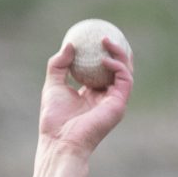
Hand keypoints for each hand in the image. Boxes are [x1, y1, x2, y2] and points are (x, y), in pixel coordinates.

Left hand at [36, 33, 132, 155]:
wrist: (60, 141)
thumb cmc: (54, 120)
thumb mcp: (52, 86)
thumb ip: (58, 65)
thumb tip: (70, 44)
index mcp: (92, 94)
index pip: (102, 71)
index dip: (102, 53)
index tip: (95, 37)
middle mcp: (105, 97)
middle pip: (117, 69)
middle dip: (116, 50)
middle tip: (105, 35)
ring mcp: (114, 101)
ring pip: (125, 71)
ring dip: (119, 53)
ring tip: (106, 40)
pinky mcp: (119, 105)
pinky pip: (124, 80)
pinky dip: (117, 67)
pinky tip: (105, 59)